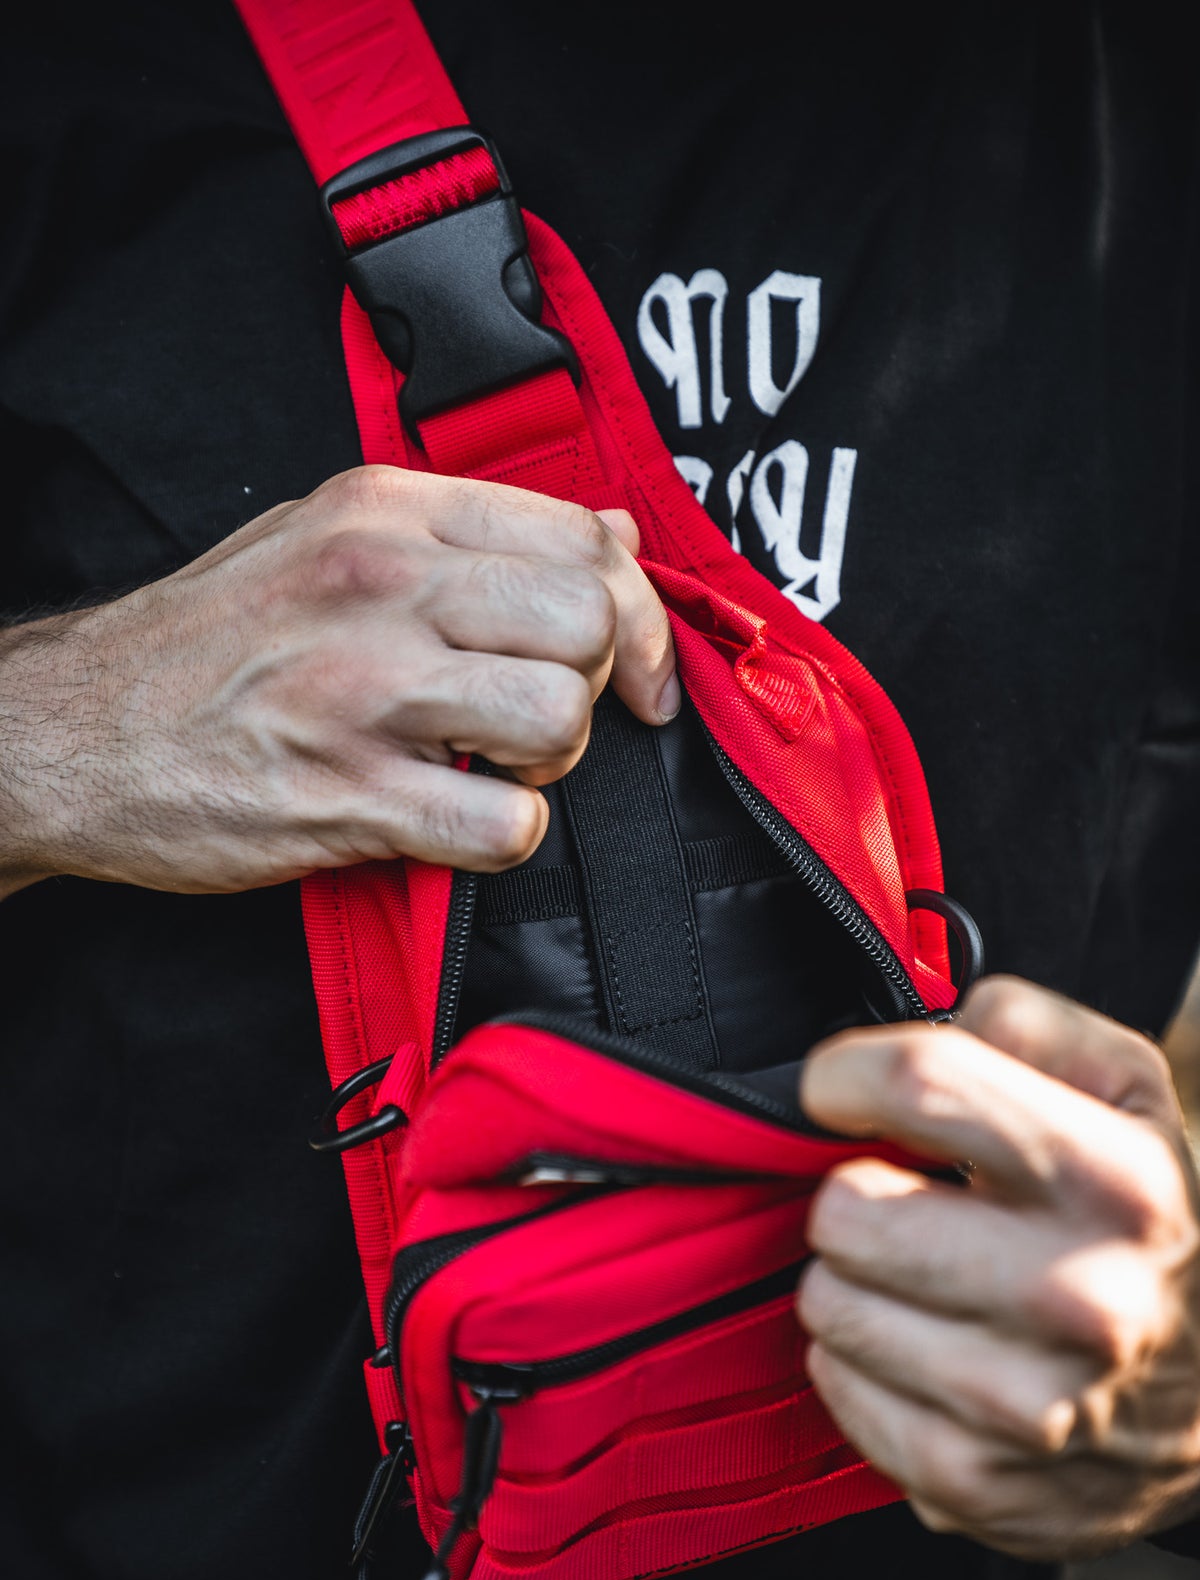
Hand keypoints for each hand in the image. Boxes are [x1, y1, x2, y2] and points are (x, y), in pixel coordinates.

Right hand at [0, 466, 675, 895]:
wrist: (73, 729)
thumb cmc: (209, 642)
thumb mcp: (328, 538)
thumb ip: (470, 534)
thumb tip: (609, 533)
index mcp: (383, 514)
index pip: (581, 539)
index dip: (636, 612)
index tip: (633, 667)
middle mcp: (378, 586)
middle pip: (587, 622)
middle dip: (597, 684)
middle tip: (543, 715)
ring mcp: (359, 691)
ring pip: (559, 718)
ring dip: (551, 763)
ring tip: (491, 764)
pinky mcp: (344, 796)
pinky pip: (502, 826)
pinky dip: (501, 837)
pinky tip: (455, 818)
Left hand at [796, 975, 1199, 1559]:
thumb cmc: (1147, 1215)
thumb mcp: (1124, 1087)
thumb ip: (1019, 1023)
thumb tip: (917, 1028)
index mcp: (1117, 1180)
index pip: (918, 1082)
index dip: (848, 1077)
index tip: (844, 1091)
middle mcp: (1079, 1297)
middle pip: (844, 1212)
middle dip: (857, 1194)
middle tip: (907, 1205)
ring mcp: (1027, 1407)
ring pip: (826, 1304)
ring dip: (857, 1284)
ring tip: (927, 1281)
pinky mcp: (978, 1486)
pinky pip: (835, 1390)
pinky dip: (862, 1365)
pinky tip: (927, 1350)